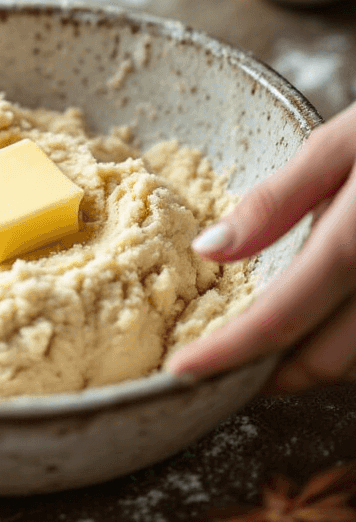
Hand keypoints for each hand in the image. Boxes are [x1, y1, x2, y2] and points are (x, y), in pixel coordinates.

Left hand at [167, 103, 355, 391]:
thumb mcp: (336, 146)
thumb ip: (274, 202)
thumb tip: (209, 249)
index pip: (281, 318)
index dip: (227, 354)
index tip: (182, 371)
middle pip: (323, 362)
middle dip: (266, 375)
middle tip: (219, 362)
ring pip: (355, 364)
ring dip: (308, 365)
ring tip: (261, 345)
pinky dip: (343, 344)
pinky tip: (318, 319)